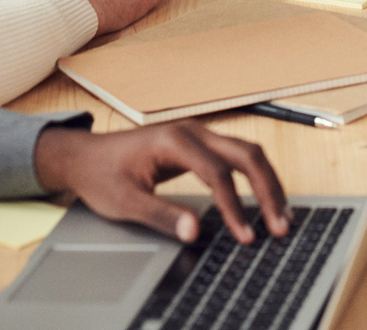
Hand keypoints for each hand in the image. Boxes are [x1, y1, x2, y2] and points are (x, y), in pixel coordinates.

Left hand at [34, 121, 289, 244]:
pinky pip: (236, 157)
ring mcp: (199, 134)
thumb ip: (162, 215)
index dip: (234, 207)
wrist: (86, 156)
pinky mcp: (200, 144)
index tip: (245, 235)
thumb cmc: (102, 175)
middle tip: (280, 225)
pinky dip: (254, 179)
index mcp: (174, 140)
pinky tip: (263, 201)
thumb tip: (195, 232)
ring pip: (247, 153)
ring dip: (267, 183)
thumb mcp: (125, 201)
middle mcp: (193, 131)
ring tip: (280, 216)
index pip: (217, 173)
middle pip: (245, 154)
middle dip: (267, 190)